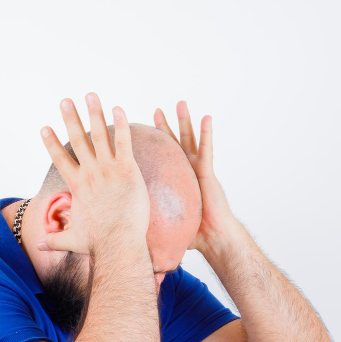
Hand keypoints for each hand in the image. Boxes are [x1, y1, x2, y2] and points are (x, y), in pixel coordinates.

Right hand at [38, 93, 149, 255]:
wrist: (118, 244)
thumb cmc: (97, 244)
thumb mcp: (72, 240)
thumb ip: (55, 240)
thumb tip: (39, 246)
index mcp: (77, 186)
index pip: (60, 159)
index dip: (51, 142)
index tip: (44, 127)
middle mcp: (90, 173)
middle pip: (77, 139)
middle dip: (70, 118)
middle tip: (65, 100)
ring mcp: (107, 170)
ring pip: (100, 135)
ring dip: (94, 113)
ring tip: (91, 95)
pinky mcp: (126, 170)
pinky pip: (123, 142)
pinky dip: (121, 124)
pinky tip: (118, 108)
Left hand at [154, 101, 240, 251]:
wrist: (213, 238)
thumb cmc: (192, 234)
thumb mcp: (163, 223)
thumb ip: (149, 219)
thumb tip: (127, 230)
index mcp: (176, 180)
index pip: (162, 158)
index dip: (153, 144)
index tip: (141, 131)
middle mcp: (186, 171)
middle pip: (174, 144)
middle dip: (166, 126)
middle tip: (156, 110)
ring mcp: (198, 170)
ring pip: (190, 140)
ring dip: (186, 121)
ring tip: (180, 103)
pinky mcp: (207, 172)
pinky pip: (207, 149)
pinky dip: (207, 133)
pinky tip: (207, 117)